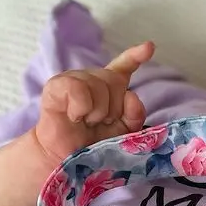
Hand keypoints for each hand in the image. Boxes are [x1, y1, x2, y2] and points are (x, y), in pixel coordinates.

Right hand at [35, 41, 154, 162]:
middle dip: (112, 109)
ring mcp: (73, 79)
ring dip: (97, 112)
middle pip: (114, 81)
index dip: (135, 56)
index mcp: (108, 88)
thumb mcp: (122, 132)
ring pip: (98, 86)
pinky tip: (74, 117)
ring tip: (86, 122)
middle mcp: (91, 79)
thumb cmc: (93, 145)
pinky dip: (81, 108)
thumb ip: (134, 115)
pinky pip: (78, 89)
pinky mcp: (56, 86)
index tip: (149, 47)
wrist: (67, 159)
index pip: (123, 67)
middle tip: (99, 123)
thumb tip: (131, 96)